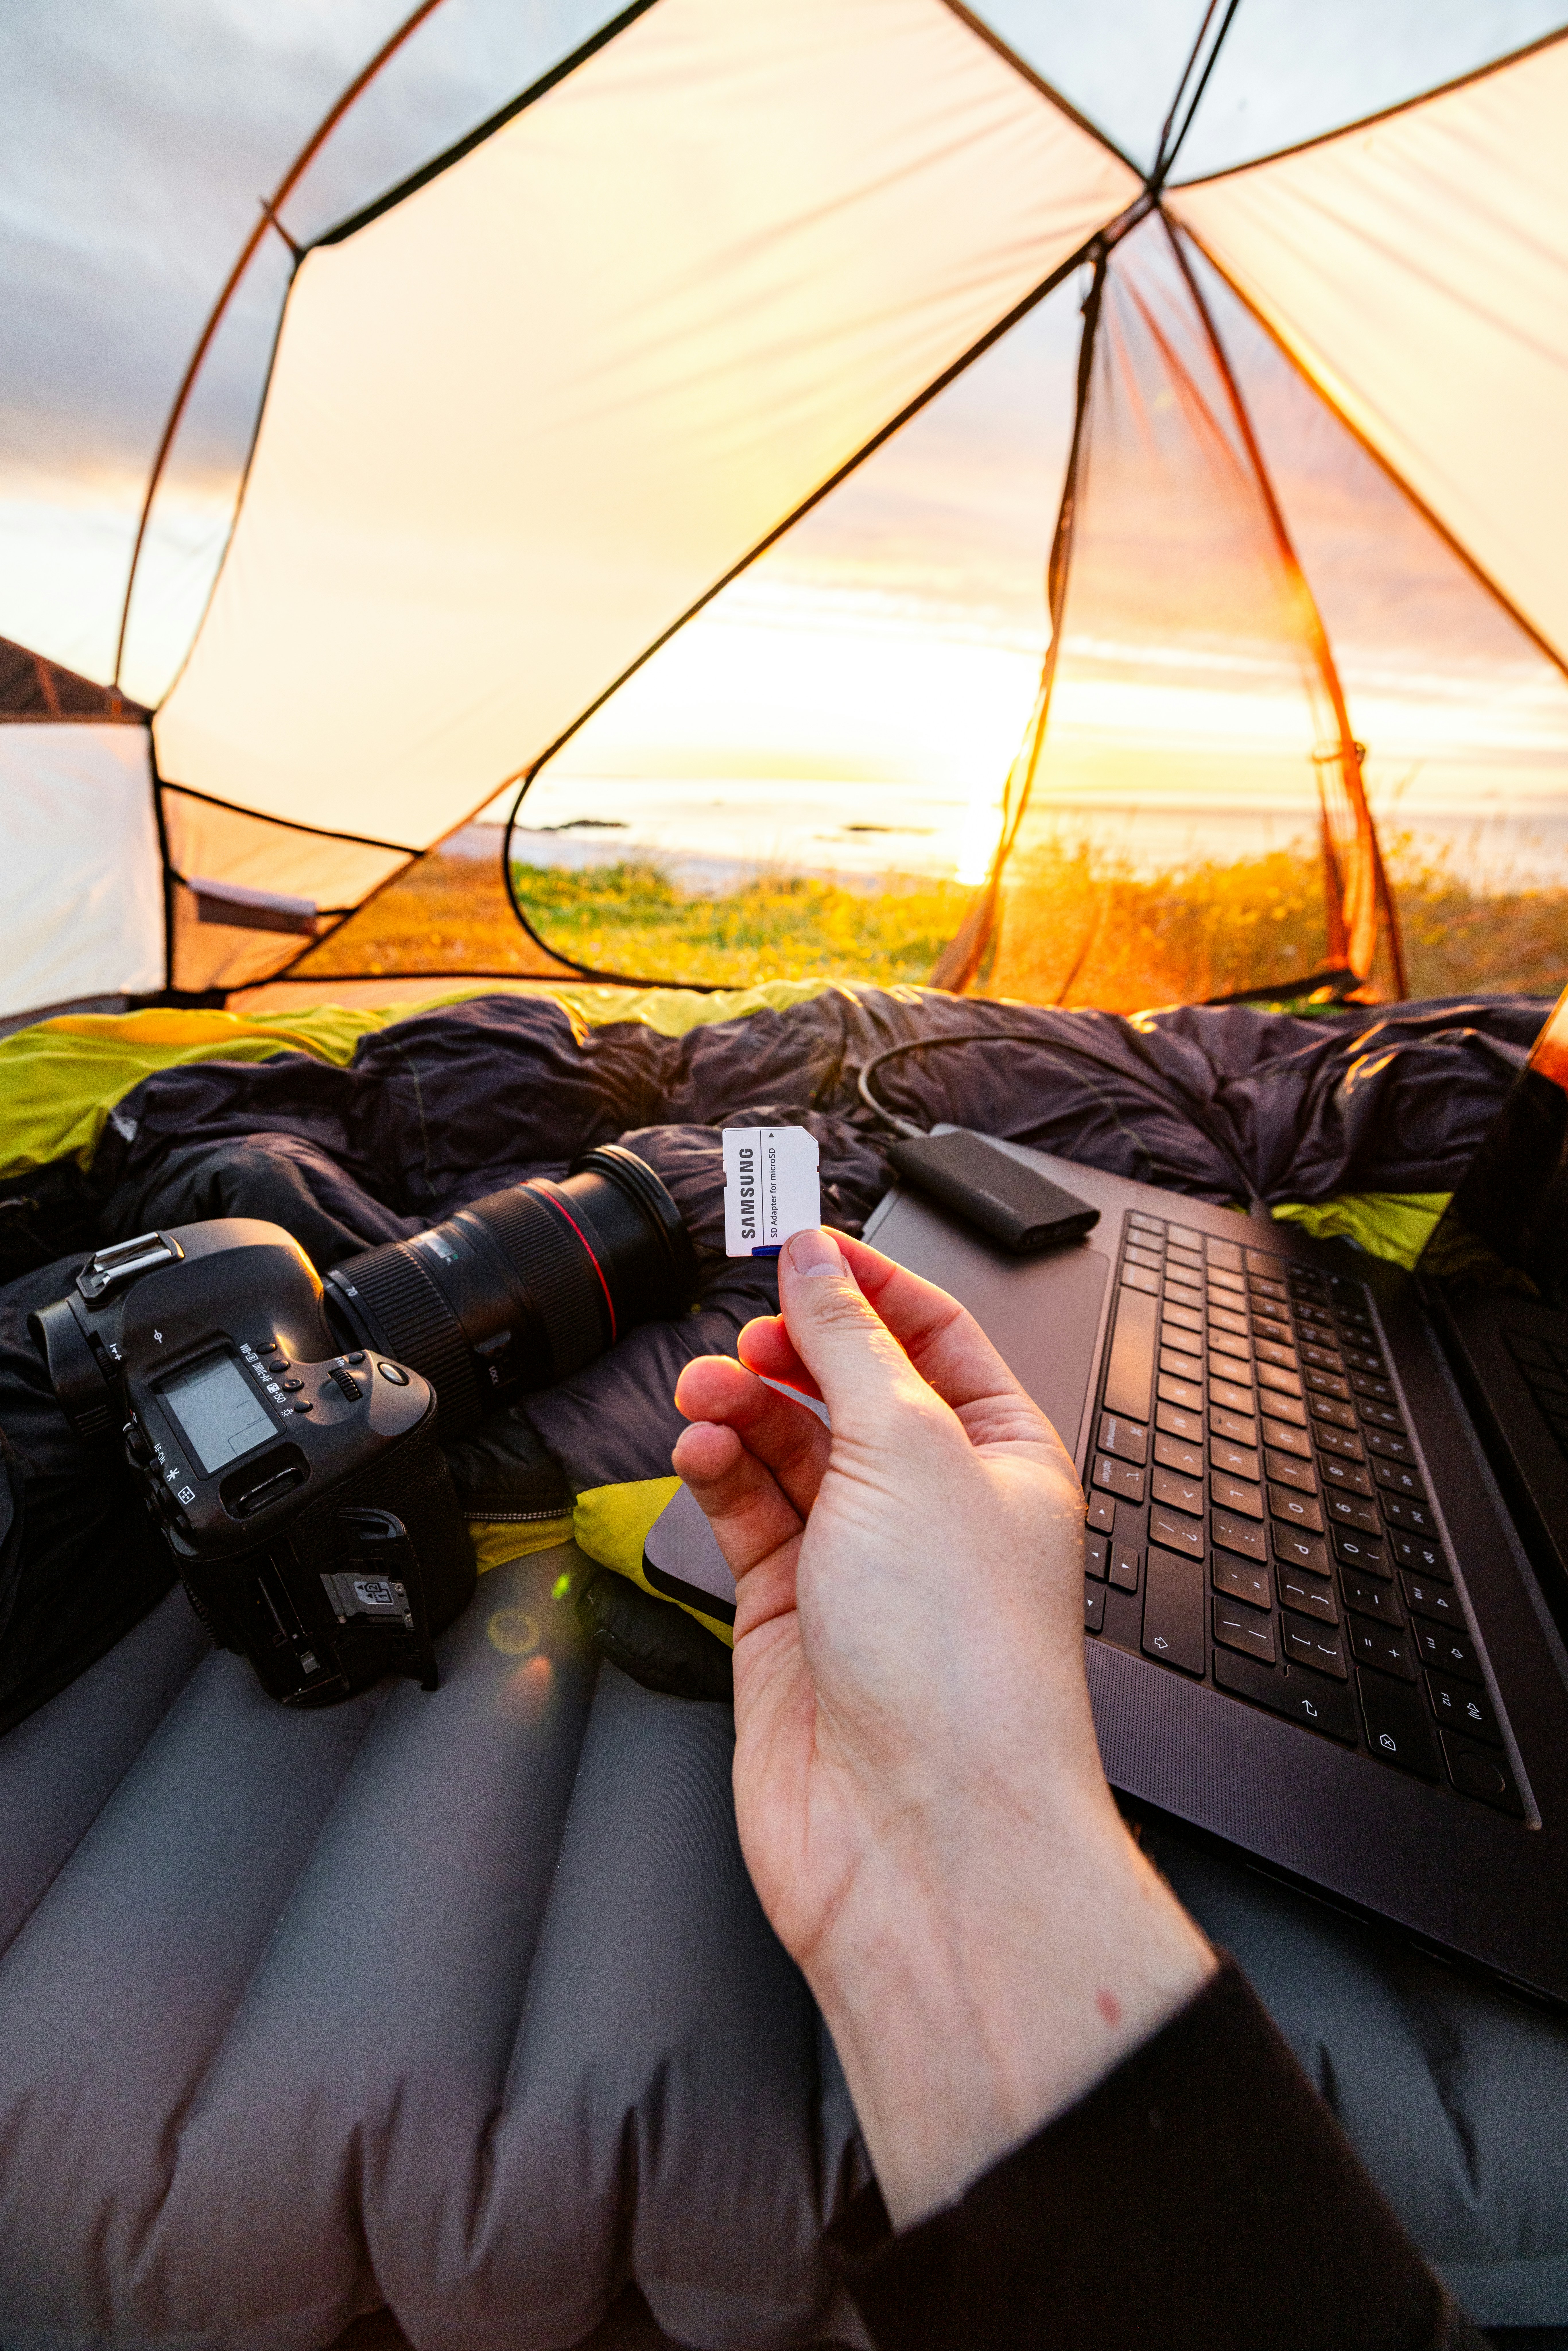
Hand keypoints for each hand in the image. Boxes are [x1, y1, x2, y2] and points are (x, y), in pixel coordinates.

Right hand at [672, 1226, 1212, 2228]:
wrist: (920, 1832)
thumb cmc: (960, 1664)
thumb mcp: (909, 1447)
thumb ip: (850, 1343)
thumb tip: (820, 1260)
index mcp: (1000, 1459)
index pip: (935, 1337)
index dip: (869, 1285)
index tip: (803, 1247)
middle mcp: (934, 1511)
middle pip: (851, 1393)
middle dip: (792, 1354)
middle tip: (743, 1341)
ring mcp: (860, 1569)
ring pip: (788, 1454)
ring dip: (743, 1413)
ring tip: (707, 1398)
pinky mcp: (791, 1622)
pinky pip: (749, 1520)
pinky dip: (720, 1478)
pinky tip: (703, 1455)